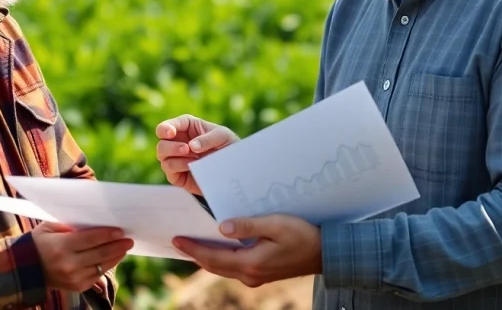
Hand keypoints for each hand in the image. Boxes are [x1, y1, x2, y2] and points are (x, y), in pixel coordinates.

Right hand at [33, 222, 133, 291]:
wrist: (27, 269)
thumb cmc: (40, 242)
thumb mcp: (49, 227)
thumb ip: (70, 222)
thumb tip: (94, 217)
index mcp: (61, 247)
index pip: (90, 239)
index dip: (107, 235)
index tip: (120, 230)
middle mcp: (68, 265)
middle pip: (99, 254)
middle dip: (117, 246)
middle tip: (130, 239)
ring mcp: (73, 278)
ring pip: (101, 266)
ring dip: (115, 256)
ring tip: (125, 247)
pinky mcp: (77, 287)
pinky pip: (97, 275)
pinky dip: (106, 265)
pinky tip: (113, 257)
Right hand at [156, 114, 239, 195]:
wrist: (233, 168)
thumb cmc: (227, 146)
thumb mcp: (223, 136)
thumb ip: (208, 139)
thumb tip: (192, 147)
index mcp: (186, 128)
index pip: (169, 126)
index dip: (166, 128)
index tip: (171, 132)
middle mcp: (178, 142)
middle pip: (161, 142)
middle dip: (171, 145)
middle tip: (186, 149)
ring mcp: (176, 159)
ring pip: (161, 156)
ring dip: (175, 156)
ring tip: (194, 159)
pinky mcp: (177, 175)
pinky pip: (169, 170)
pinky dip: (179, 167)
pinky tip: (192, 166)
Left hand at [172, 215, 322, 286]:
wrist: (325, 253)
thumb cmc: (303, 234)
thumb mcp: (275, 224)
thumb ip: (247, 225)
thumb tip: (221, 228)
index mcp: (251, 263)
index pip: (213, 258)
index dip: (193, 249)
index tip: (176, 240)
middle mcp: (250, 275)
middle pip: (213, 266)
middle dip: (194, 254)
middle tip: (177, 242)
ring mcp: (255, 277)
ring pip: (222, 268)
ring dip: (206, 257)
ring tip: (191, 245)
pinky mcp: (261, 274)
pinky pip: (233, 267)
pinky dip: (220, 259)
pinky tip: (216, 248)